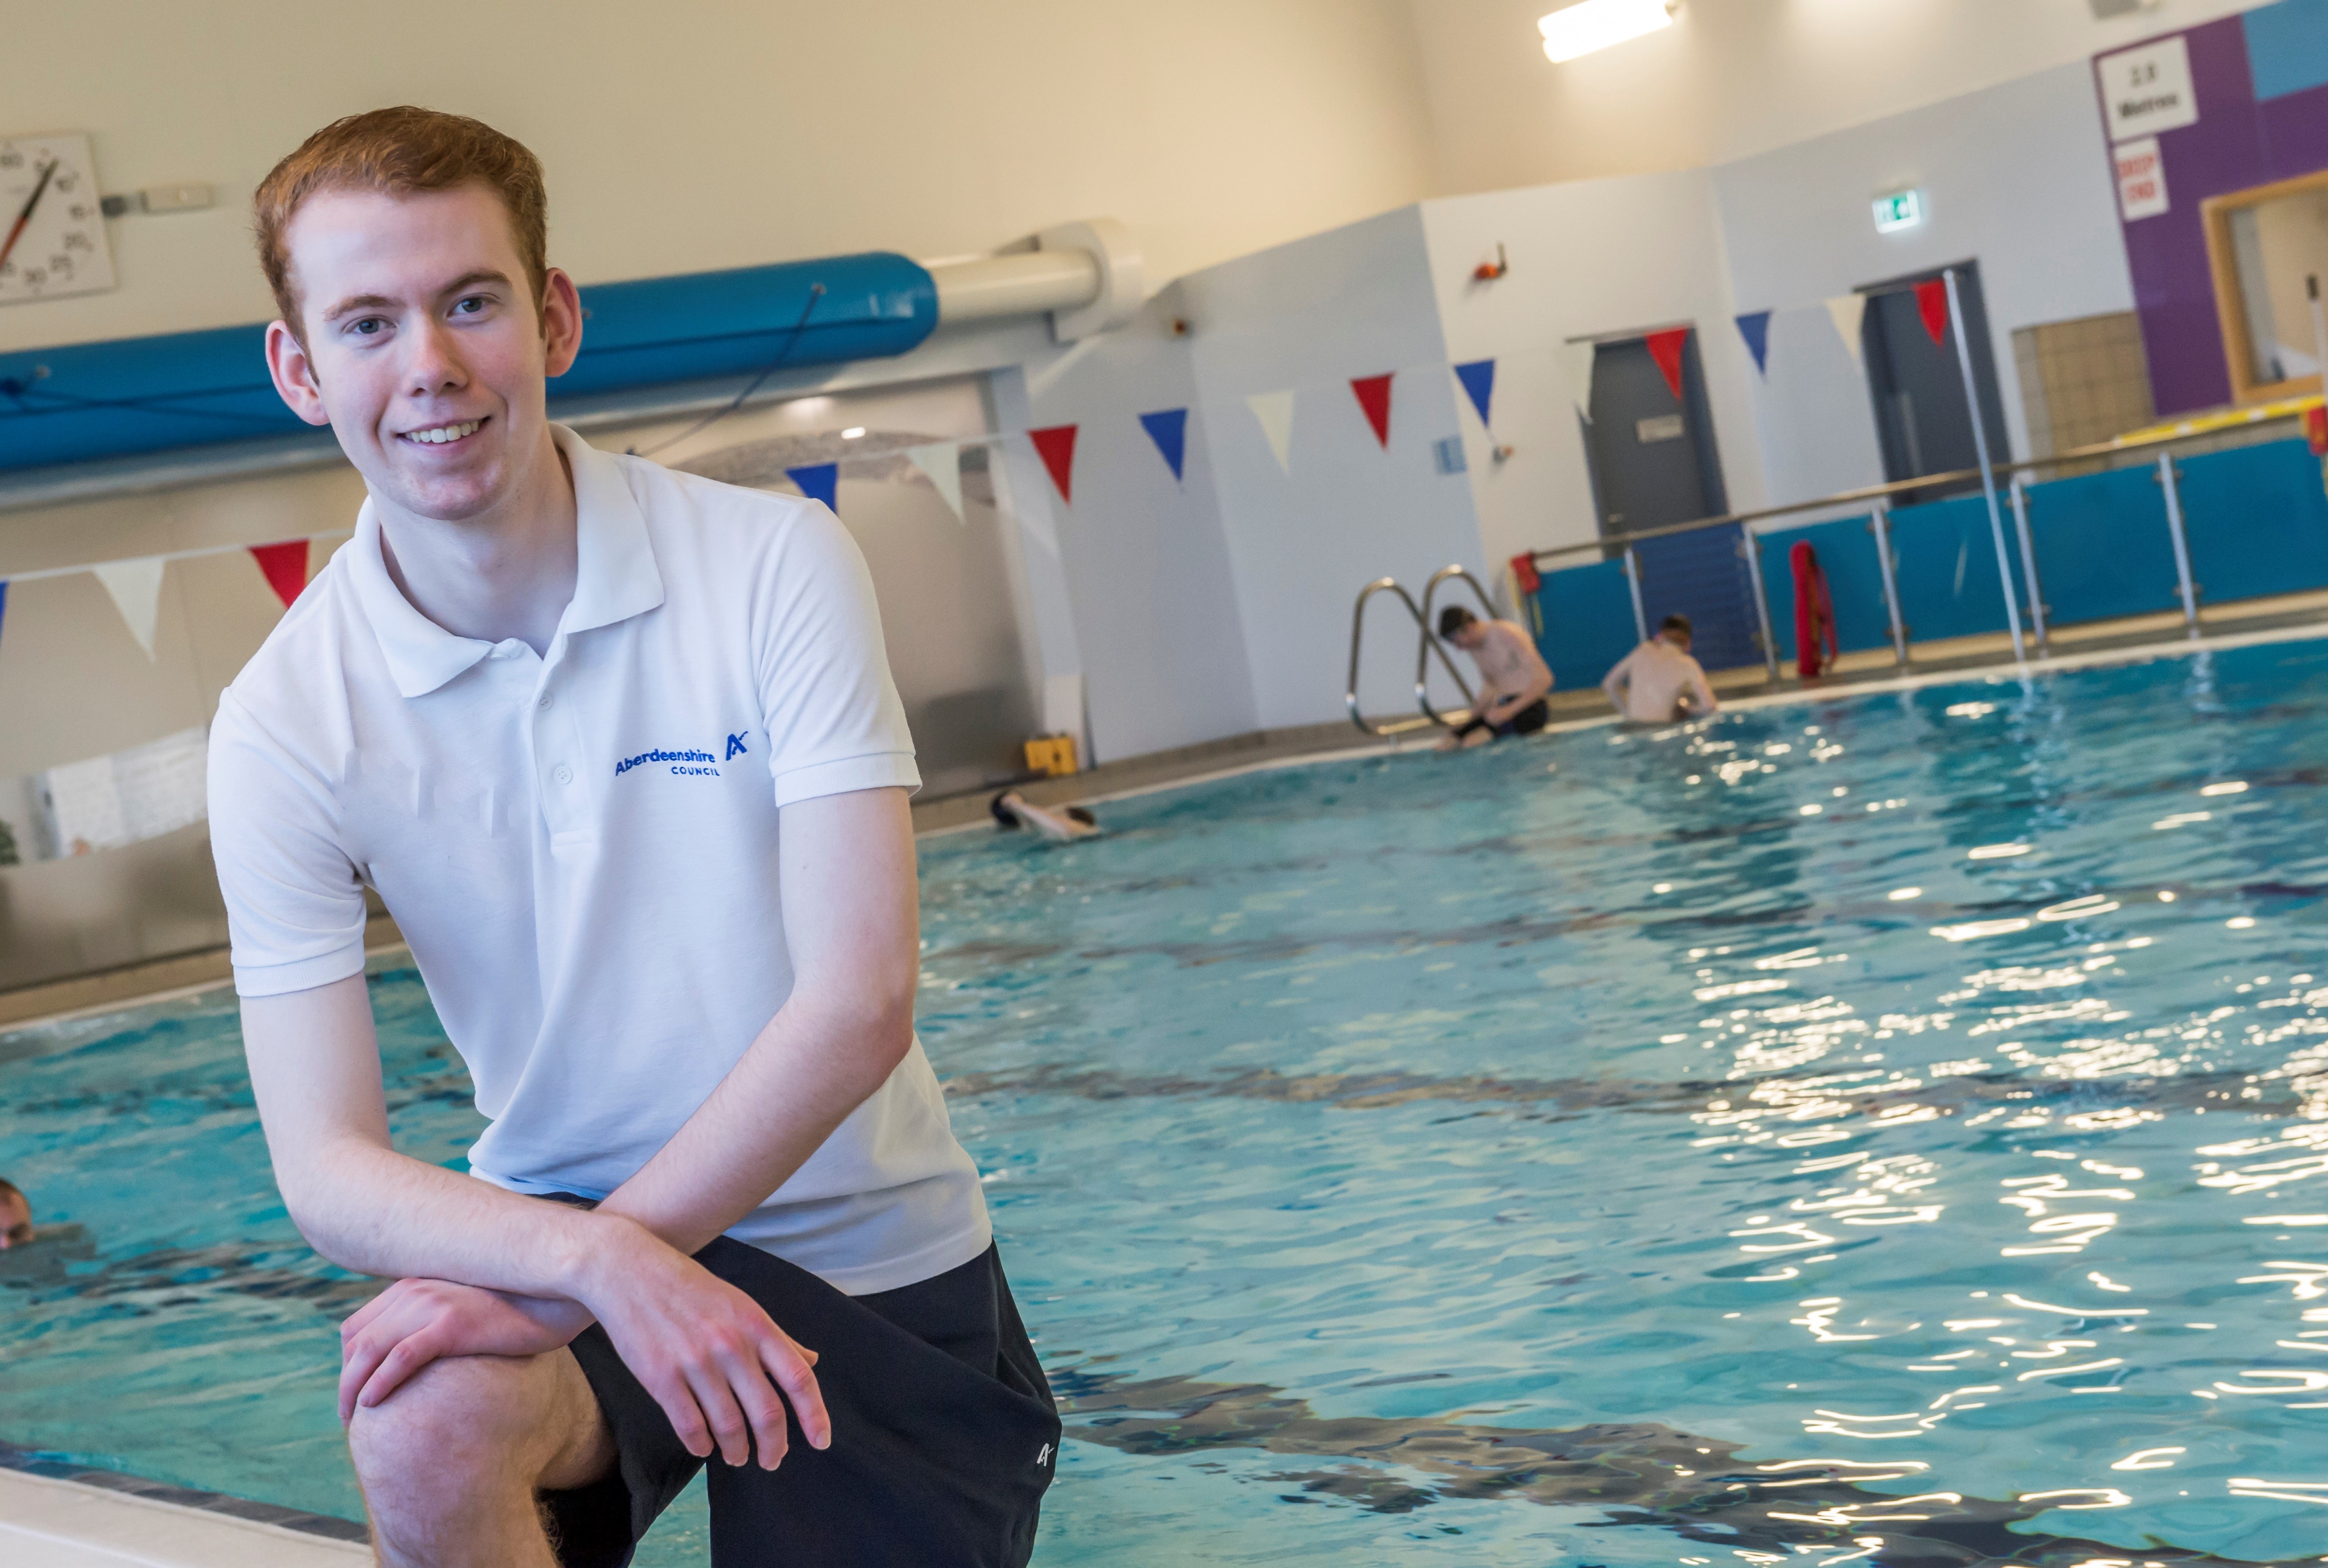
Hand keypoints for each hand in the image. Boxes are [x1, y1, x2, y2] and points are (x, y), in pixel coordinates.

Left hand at [339, 1277, 593, 1419]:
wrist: (559, 1293)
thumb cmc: (520, 1306)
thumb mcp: (467, 1306)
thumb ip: (439, 1319)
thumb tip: (423, 1354)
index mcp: (414, 1284)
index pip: (358, 1325)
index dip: (347, 1362)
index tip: (355, 1391)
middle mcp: (415, 1290)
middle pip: (355, 1340)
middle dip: (345, 1380)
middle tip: (348, 1415)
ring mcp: (432, 1304)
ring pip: (369, 1350)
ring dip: (352, 1387)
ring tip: (354, 1418)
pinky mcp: (452, 1324)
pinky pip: (400, 1357)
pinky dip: (380, 1382)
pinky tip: (374, 1404)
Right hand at [580, 1219, 828, 1469]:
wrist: (630, 1273)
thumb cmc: (692, 1289)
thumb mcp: (743, 1304)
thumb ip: (778, 1338)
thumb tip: (811, 1361)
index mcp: (757, 1325)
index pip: (798, 1377)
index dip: (814, 1415)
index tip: (820, 1441)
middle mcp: (731, 1345)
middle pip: (767, 1412)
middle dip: (775, 1446)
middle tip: (772, 1461)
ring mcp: (695, 1362)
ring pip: (729, 1426)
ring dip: (737, 1451)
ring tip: (738, 1456)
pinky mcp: (661, 1378)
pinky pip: (690, 1426)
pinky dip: (702, 1445)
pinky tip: (705, 1447)